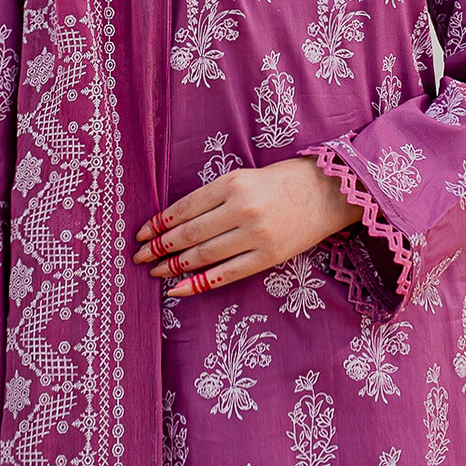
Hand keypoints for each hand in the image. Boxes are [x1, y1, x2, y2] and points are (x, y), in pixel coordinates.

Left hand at [133, 157, 360, 296]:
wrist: (328, 192)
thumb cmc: (281, 181)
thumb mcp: (242, 176)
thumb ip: (212, 196)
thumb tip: (174, 221)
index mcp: (231, 184)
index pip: (183, 209)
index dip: (158, 225)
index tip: (140, 235)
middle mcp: (241, 209)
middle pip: (189, 234)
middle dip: (159, 248)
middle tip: (138, 257)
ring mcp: (255, 235)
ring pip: (204, 255)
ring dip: (174, 266)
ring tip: (154, 272)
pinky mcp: (268, 256)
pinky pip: (226, 274)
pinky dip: (199, 284)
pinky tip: (178, 290)